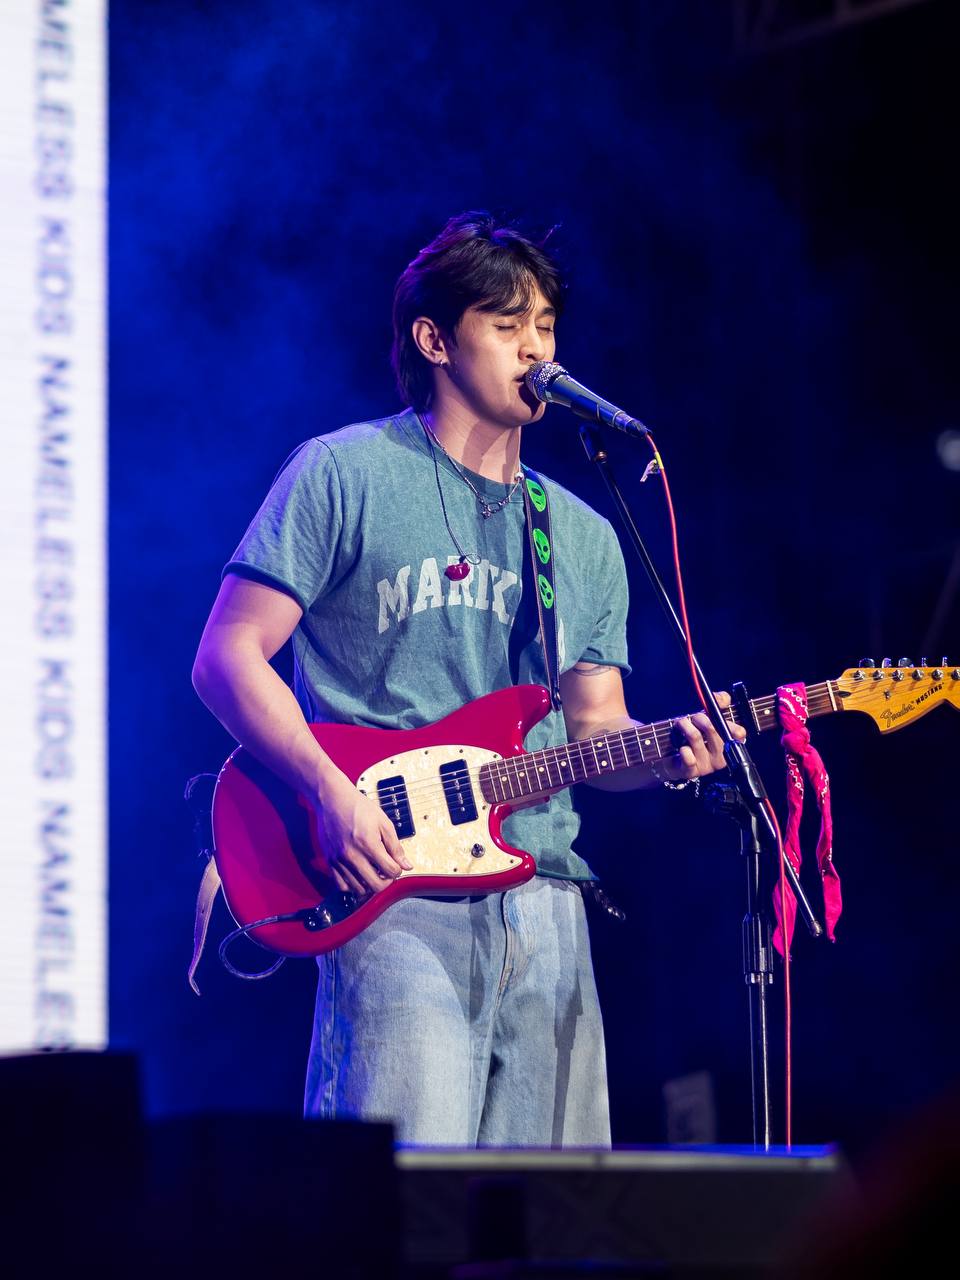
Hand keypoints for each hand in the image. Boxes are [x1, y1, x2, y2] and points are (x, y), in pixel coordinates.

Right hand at [311, 769, 412, 895]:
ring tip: (373, 872)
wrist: (333, 799)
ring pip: (359, 889)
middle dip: (386, 882)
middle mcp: (352, 855)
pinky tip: (358, 875)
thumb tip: (406, 865)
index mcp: (368, 844)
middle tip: (386, 873)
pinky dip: (352, 885)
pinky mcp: (329, 862)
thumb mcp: (383, 823)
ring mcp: (339, 860)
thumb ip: (395, 847)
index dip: (398, 870)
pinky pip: (341, 886)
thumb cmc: (358, 808)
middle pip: (375, 885)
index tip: (396, 865)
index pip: (391, 871)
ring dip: (369, 884)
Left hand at [659, 691, 746, 782]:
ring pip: (695, 737)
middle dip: (699, 717)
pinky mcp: (691, 772)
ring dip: (684, 725)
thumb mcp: (706, 718)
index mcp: (728, 743)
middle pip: (713, 729)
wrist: (672, 758)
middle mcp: (720, 756)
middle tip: (693, 717)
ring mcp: (707, 765)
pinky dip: (682, 748)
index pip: (739, 733)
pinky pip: (688, 756)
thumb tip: (724, 697)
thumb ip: (717, 704)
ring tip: (680, 725)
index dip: (729, 722)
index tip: (716, 714)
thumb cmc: (693, 736)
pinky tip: (681, 748)